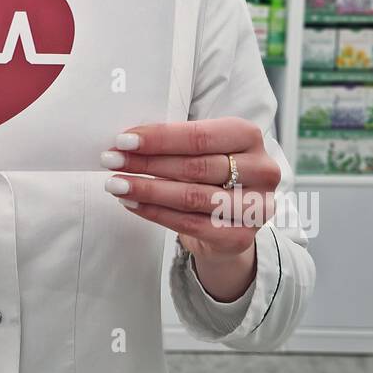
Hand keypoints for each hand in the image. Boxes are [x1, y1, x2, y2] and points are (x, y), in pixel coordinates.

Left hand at [101, 117, 279, 297]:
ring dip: (147, 189)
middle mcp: (261, 170)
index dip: (159, 139)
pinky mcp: (240, 236)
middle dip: (146, 163)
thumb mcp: (201, 149)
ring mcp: (255, 206)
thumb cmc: (210, 174)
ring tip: (115, 184)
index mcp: (249, 137)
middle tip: (111, 160)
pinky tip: (131, 203)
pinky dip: (155, 212)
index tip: (123, 139)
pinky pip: (189, 223)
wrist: (231, 220)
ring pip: (191, 197)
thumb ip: (175, 142)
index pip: (199, 136)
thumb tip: (126, 141)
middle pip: (194, 166)